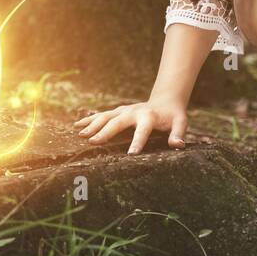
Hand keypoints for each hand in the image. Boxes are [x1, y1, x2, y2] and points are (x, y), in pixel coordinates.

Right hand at [73, 97, 188, 153]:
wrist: (165, 101)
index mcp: (149, 116)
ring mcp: (124, 110)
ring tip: (81, 135)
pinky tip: (76, 125)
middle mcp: (133, 112)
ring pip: (106, 116)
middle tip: (93, 142)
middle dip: (105, 132)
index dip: (138, 141)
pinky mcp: (118, 111)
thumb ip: (178, 133)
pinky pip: (101, 115)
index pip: (143, 130)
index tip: (131, 154)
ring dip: (93, 125)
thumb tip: (177, 146)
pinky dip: (89, 119)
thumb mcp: (180, 123)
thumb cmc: (173, 116)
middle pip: (118, 122)